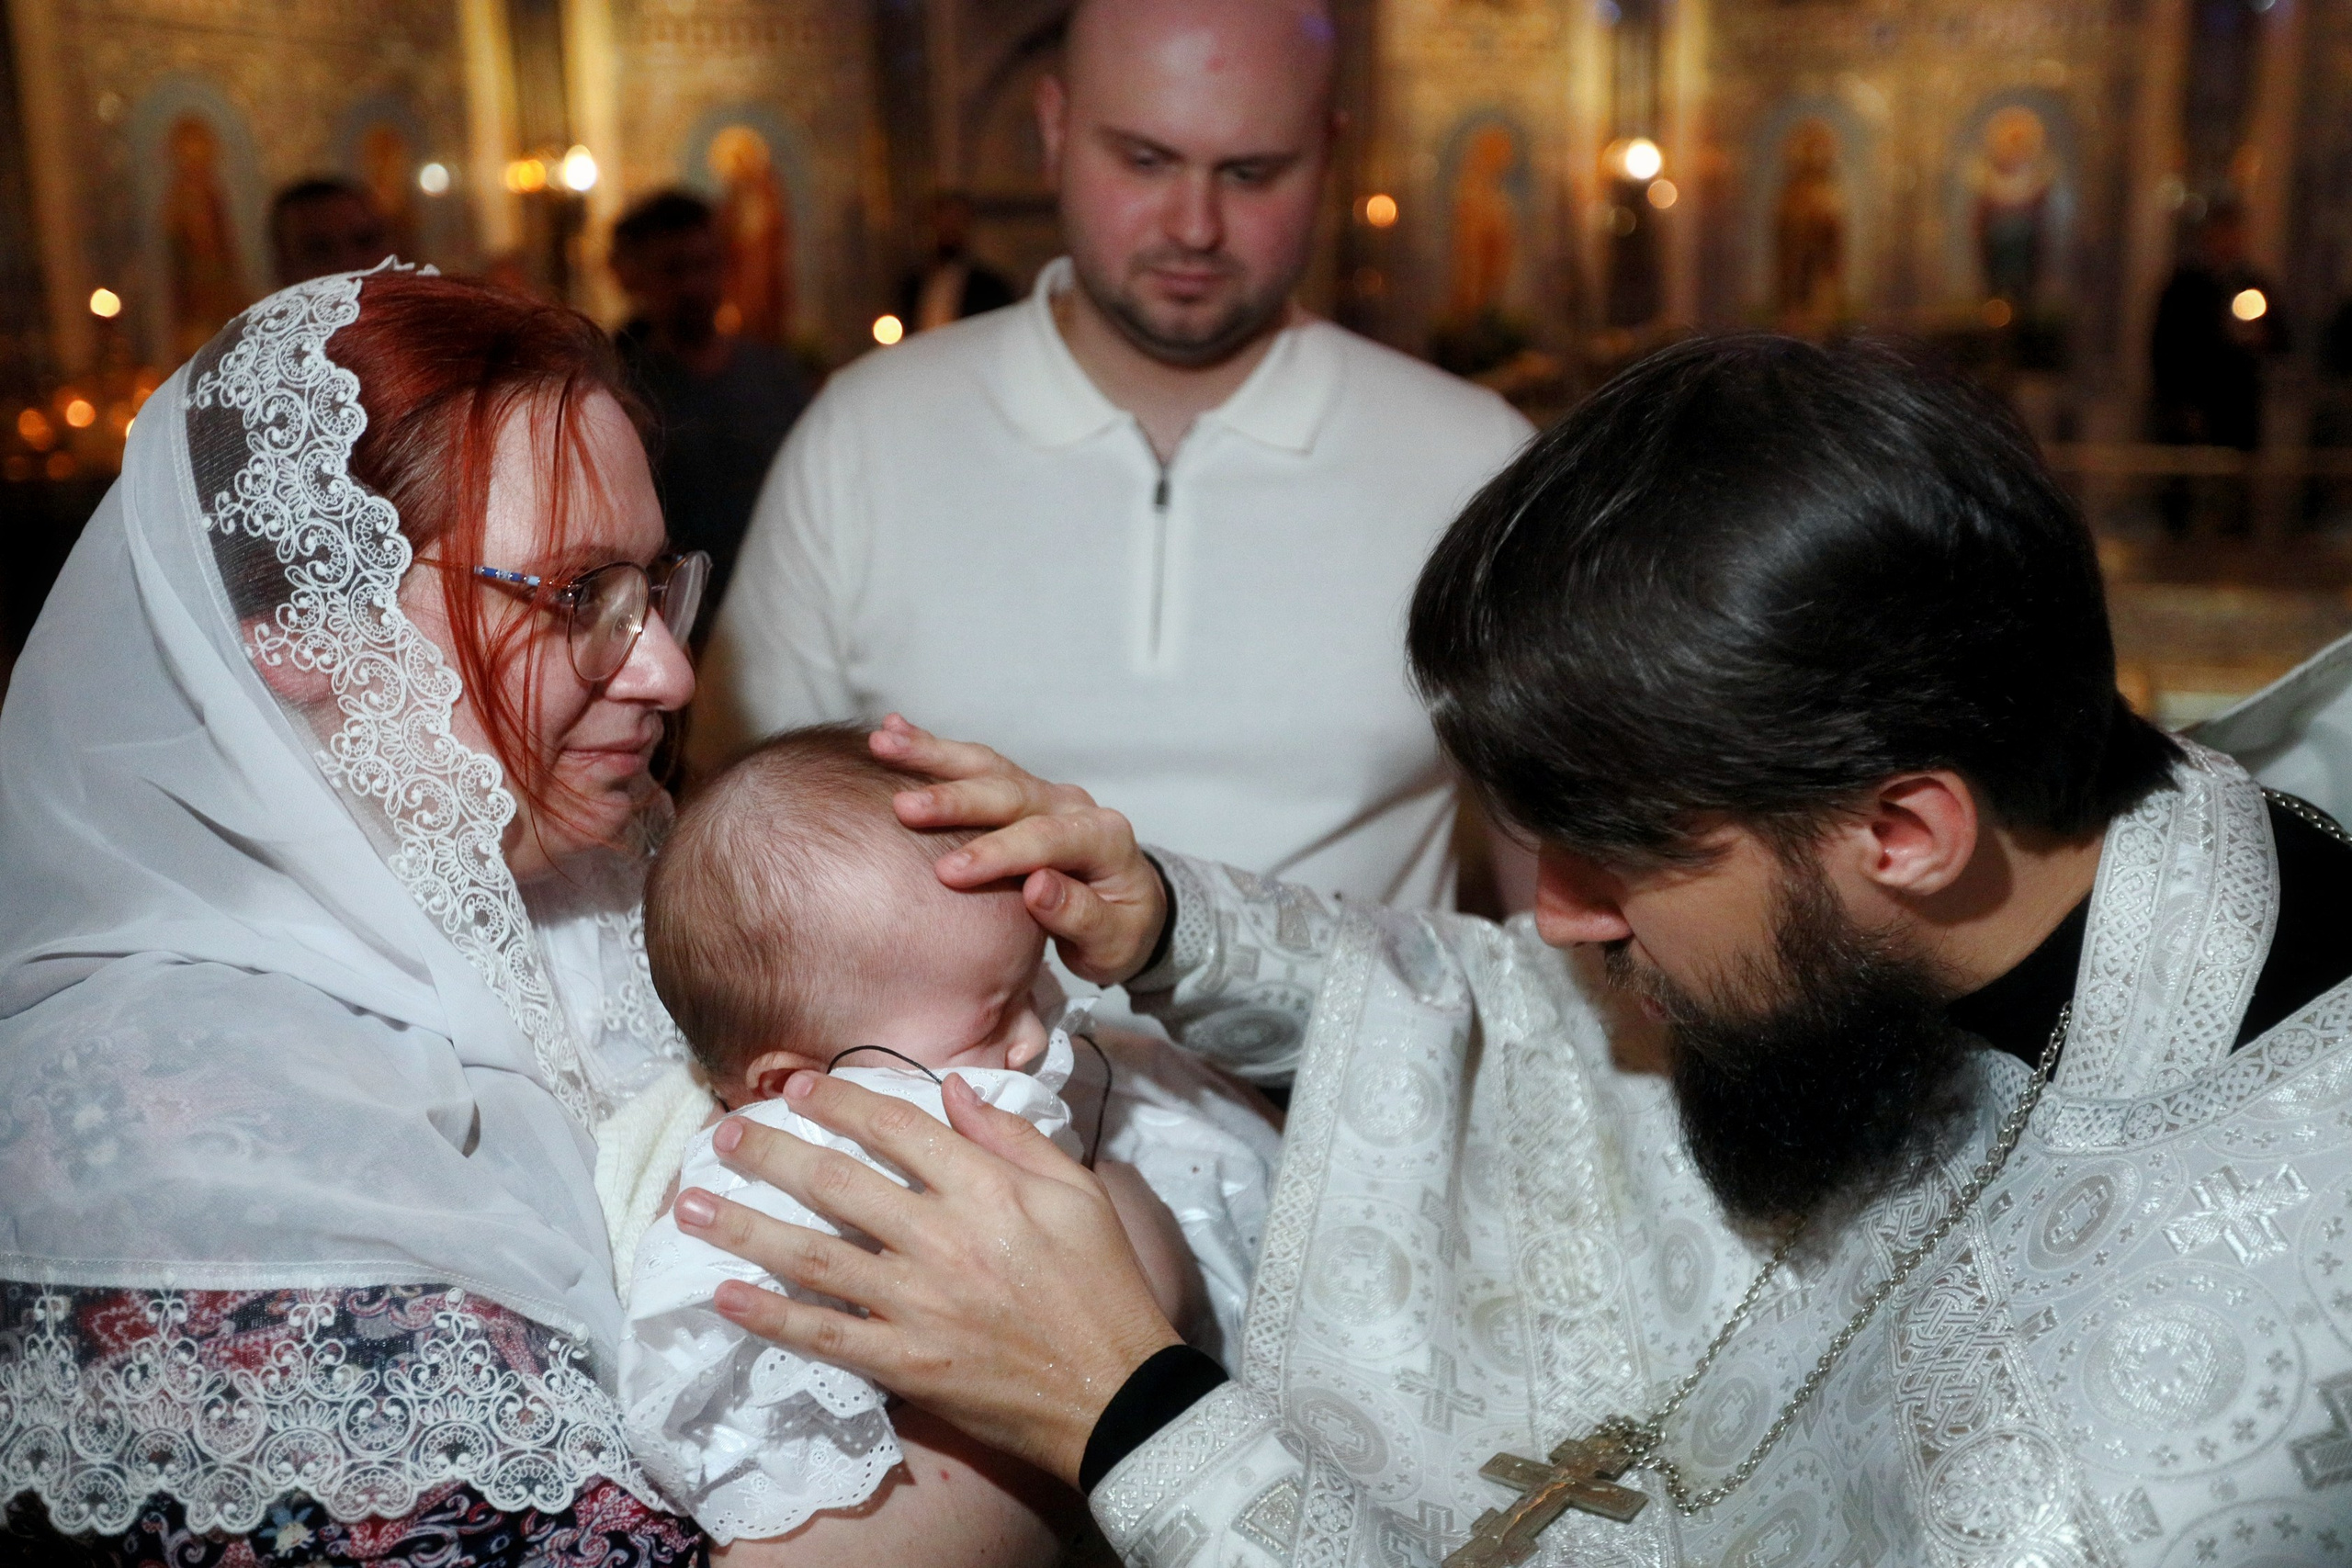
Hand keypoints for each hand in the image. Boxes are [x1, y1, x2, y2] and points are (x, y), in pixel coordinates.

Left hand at [673, 1070, 1183, 1487]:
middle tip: (724, 1134)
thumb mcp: (1077, 1192)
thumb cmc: (1102, 1284)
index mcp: (987, 1190)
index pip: (897, 1129)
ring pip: (813, 1256)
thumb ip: (1012, 1136)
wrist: (1112, 1392)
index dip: (840, 1102)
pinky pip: (823, 1335)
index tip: (797, 1086)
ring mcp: (917, 1304)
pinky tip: (725, 1295)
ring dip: (745, 1227)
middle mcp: (942, 1239)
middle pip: (838, 1184)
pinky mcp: (905, 1362)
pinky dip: (769, 1316)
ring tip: (691, 1206)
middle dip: (772, 1154)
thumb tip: (951, 1090)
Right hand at [870, 715, 1167, 984]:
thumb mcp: (1113, 940)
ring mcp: (1042, 793)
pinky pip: (975, 765)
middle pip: (1010, 793)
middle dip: (955, 799)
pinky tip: (893, 732)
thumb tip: (1038, 887)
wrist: (1129, 909)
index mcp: (1103, 839)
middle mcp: (1070, 805)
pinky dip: (933, 748)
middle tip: (905, 807)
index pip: (1046, 840)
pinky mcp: (1017, 792)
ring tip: (884, 743)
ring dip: (932, 754)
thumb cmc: (1119, 930)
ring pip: (986, 766)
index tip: (949, 873)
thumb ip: (1080, 915)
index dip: (997, 853)